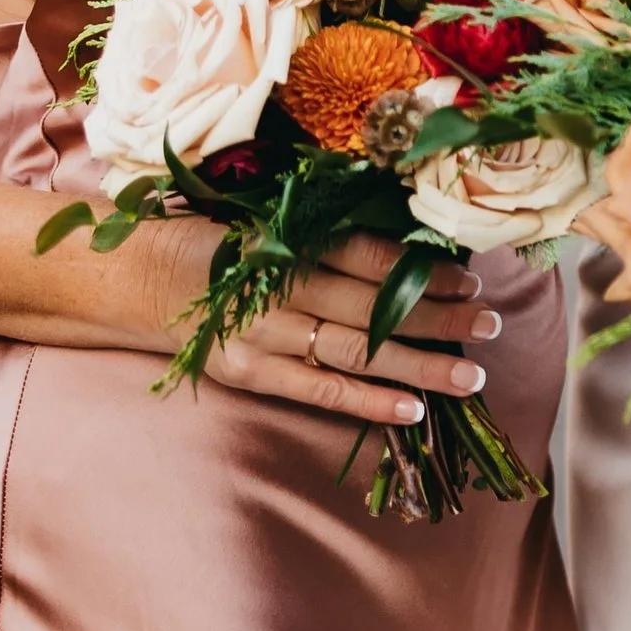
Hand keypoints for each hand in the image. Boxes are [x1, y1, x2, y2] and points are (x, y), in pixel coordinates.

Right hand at [146, 216, 503, 430]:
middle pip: (374, 306)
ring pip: (357, 352)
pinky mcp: (250, 373)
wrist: (139, 279)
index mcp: (288, 239)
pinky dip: (369, 403)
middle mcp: (280, 287)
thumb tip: (405, 246)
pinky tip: (414, 411)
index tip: (470, 278)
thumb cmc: (216, 242)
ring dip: (420, 364)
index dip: (422, 270)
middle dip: (438, 316)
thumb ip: (328, 234)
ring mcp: (264, 335)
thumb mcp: (269, 220)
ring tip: (471, 374)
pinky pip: (319, 392)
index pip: (370, 257)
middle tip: (492, 323)